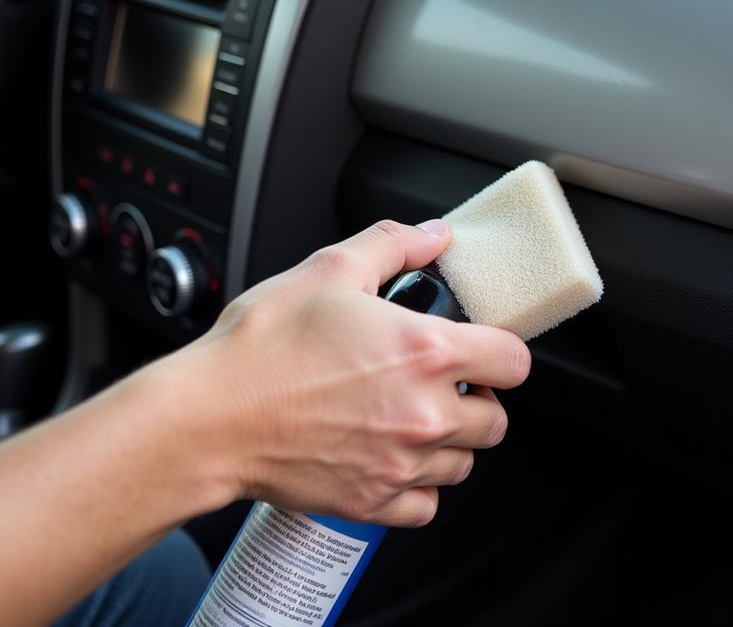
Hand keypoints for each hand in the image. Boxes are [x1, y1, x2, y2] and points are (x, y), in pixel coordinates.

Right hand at [172, 220, 530, 527]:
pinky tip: (391, 455)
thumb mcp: (330, 270)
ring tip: (413, 417)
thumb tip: (433, 235)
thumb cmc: (263, 347)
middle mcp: (423, 413)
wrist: (208, 418)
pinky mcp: (372, 502)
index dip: (502, 350)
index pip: (514, 362)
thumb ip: (393, 245)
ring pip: (464, 463)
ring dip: (449, 441)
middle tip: (444, 383)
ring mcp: (400, 464)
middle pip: (496, 420)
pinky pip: (426, 506)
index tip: (483, 349)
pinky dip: (417, 485)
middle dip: (478, 399)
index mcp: (424, 351)